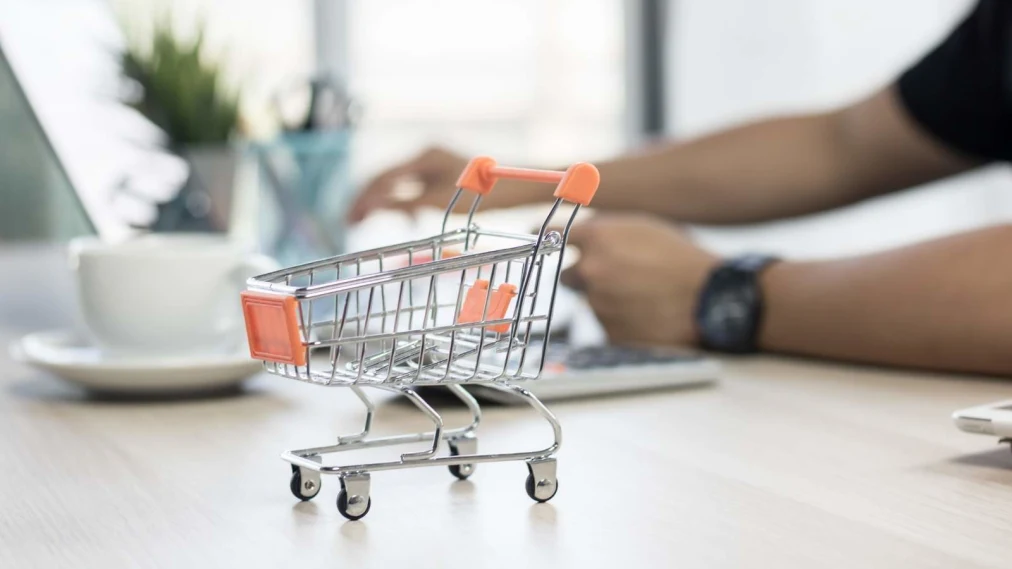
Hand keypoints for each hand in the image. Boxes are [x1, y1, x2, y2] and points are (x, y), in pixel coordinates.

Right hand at [349, 146, 543, 221]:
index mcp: (423, 156)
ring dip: (383, 202)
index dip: (363, 198)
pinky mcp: (442, 173)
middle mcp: (425, 155)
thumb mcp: (442, 201)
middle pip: (386, 177)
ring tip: (368, 221)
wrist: (518, 183)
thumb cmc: (486, 192)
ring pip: (398, 183)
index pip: (382, 177)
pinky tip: (408, 219)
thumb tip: (373, 205)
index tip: (351, 218)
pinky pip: (413, 186)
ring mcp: (434, 163)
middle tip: (352, 222)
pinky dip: (404, 202)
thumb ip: (406, 202)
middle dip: (368, 200)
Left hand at [561, 214, 719, 345]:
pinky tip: (648, 316)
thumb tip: (582, 230)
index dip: (546, 239)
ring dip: (609, 300)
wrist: (710, 300)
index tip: (538, 240)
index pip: (552, 236)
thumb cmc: (684, 258)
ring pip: (592, 303)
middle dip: (583, 277)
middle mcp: (590, 271)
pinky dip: (622, 322)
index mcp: (597, 239)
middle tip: (612, 277)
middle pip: (567, 276)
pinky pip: (608, 326)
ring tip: (645, 297)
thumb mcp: (645, 227)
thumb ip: (607, 229)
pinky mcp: (610, 334)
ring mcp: (598, 305)